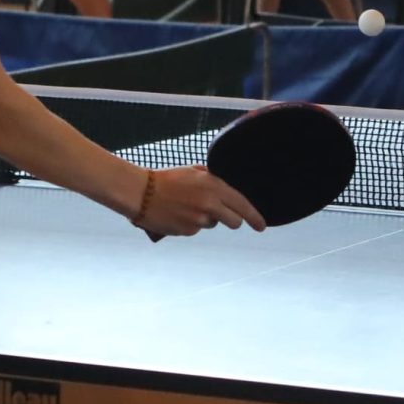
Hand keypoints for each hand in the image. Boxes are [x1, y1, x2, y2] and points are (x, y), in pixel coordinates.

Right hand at [134, 167, 264, 235]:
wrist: (141, 193)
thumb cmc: (166, 180)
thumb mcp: (193, 172)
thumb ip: (212, 180)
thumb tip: (225, 191)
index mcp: (213, 186)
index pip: (242, 204)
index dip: (255, 216)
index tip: (262, 226)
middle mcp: (210, 204)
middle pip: (234, 221)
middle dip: (232, 221)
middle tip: (224, 217)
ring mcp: (199, 220)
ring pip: (212, 224)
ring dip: (205, 218)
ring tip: (186, 206)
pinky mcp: (188, 231)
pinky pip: (196, 229)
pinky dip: (190, 223)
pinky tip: (177, 213)